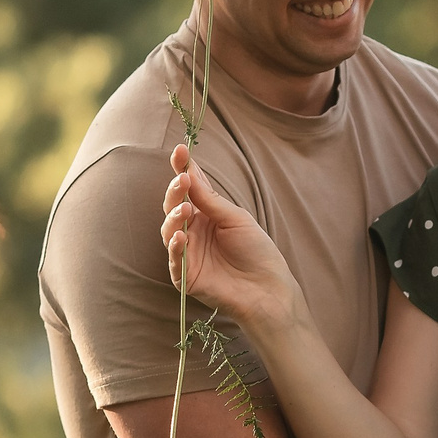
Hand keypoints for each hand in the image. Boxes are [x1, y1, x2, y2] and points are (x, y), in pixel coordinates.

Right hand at [161, 147, 297, 326]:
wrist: (268, 287)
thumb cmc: (256, 250)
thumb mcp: (235, 218)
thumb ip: (210, 200)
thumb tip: (189, 172)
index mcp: (205, 215)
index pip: (188, 188)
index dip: (181, 169)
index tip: (179, 150)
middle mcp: (192, 231)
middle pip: (174, 206)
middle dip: (175, 191)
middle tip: (181, 179)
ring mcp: (186, 253)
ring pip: (169, 230)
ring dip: (174, 216)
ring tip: (185, 208)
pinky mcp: (184, 276)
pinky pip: (174, 259)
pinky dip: (175, 246)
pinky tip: (182, 235)